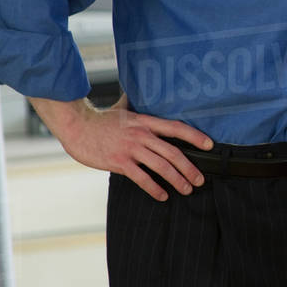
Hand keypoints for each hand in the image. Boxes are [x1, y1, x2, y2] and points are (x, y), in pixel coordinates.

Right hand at [29, 97, 213, 201]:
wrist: (76, 126)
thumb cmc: (99, 119)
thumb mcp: (122, 108)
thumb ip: (135, 103)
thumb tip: (141, 90)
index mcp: (145, 121)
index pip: (177, 128)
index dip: (195, 136)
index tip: (209, 145)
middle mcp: (142, 135)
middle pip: (173, 152)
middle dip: (190, 167)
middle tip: (200, 179)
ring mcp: (131, 149)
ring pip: (161, 166)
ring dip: (177, 180)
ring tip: (187, 189)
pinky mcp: (119, 162)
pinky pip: (141, 178)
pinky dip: (154, 188)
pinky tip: (162, 195)